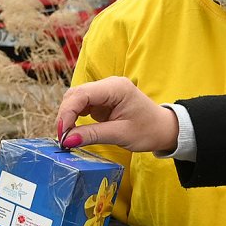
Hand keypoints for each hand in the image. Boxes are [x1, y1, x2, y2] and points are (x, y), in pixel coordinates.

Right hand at [57, 77, 177, 152]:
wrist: (163, 129)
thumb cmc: (148, 130)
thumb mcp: (120, 135)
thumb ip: (93, 135)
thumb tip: (67, 140)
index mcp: (116, 88)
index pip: (82, 94)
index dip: (67, 112)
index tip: (62, 133)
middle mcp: (108, 85)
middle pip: (76, 94)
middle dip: (65, 115)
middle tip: (62, 138)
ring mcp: (105, 91)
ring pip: (76, 99)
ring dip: (68, 117)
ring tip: (66, 136)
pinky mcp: (102, 100)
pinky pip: (82, 105)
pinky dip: (75, 117)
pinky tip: (74, 131)